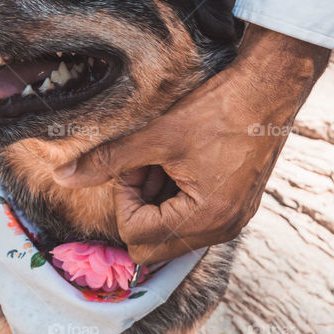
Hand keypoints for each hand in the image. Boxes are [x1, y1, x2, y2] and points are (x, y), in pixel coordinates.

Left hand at [53, 25, 329, 263]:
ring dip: (158, 203)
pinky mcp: (238, 208)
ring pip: (172, 234)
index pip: (136, 235)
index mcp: (204, 218)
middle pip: (152, 245)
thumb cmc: (219, 110)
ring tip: (166, 162)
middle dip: (139, 207)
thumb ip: (108, 161)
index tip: (135, 164)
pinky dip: (178, 200)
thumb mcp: (157, 135)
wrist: (271, 88)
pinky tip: (182, 166)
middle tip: (147, 166)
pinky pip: (193, 221)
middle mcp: (222, 230)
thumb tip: (62, 179)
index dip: (124, 198)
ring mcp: (233, 222)